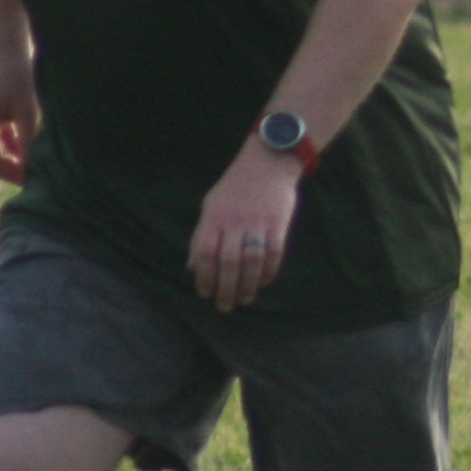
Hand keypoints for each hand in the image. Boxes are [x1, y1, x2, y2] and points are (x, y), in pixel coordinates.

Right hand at [0, 56, 39, 185]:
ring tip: (39, 162)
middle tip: (39, 176)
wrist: (11, 46)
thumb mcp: (28, 110)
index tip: (34, 181)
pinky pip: (0, 135)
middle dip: (14, 167)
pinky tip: (32, 143)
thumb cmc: (20, 76)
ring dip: (16, 155)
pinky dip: (15, 141)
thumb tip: (31, 168)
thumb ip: (28, 139)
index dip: (12, 175)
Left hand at [188, 144, 302, 311]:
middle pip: (228, 262)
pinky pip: (274, 253)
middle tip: (225, 307)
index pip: (204, 253)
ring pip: (251, 261)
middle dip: (225, 288)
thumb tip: (192, 266)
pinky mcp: (278, 223)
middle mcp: (234, 222)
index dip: (203, 276)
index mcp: (213, 218)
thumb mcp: (211, 206)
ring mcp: (257, 223)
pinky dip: (269, 271)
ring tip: (245, 300)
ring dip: (248, 285)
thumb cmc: (235, 186)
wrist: (268, 163)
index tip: (205, 294)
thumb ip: (202, 235)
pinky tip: (265, 282)